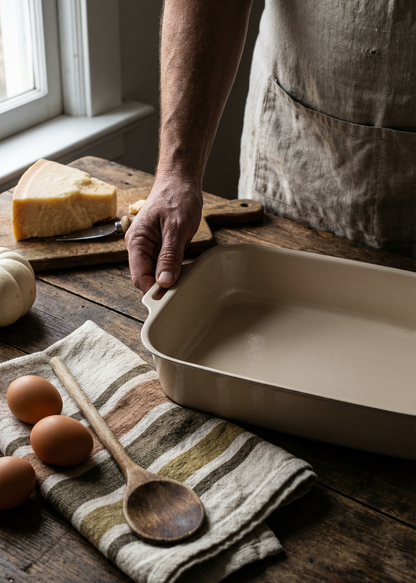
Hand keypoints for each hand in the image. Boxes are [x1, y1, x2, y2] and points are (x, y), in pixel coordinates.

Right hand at [125, 175, 202, 293]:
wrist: (181, 180)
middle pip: (147, 278)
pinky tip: (187, 272)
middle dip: (162, 287)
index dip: (153, 290)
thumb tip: (164, 281)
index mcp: (137, 241)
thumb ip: (169, 255)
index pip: (139, 276)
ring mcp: (152, 247)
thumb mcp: (176, 227)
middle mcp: (141, 247)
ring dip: (171, 279)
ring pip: (158, 274)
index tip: (169, 298)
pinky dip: (176, 271)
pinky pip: (167, 265)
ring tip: (186, 282)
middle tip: (182, 292)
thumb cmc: (176, 197)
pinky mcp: (163, 247)